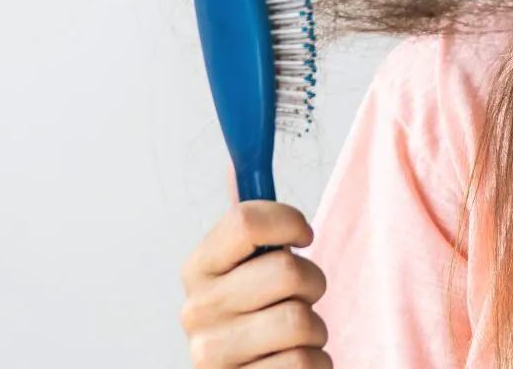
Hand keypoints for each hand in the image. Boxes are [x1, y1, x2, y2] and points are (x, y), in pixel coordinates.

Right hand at [178, 166, 330, 367]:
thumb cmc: (256, 317)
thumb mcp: (246, 269)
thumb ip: (246, 225)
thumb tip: (238, 165)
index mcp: (198, 269)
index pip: (245, 221)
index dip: (288, 222)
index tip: (304, 236)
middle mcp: (196, 311)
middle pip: (286, 270)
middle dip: (312, 284)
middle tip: (301, 297)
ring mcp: (212, 355)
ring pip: (301, 321)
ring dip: (315, 329)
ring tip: (295, 336)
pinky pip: (306, 364)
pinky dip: (314, 364)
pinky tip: (290, 364)